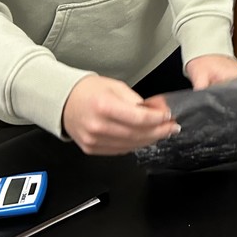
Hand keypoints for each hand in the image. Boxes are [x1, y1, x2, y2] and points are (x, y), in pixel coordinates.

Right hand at [62, 75, 178, 155]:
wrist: (64, 101)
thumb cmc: (88, 91)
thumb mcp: (115, 86)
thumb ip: (136, 100)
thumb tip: (156, 110)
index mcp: (103, 106)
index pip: (138, 118)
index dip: (157, 119)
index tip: (169, 116)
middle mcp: (97, 126)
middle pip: (136, 134)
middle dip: (159, 131)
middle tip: (172, 127)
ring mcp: (93, 140)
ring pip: (130, 145)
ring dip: (150, 139)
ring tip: (163, 133)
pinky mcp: (92, 148)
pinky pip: (120, 150)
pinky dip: (135, 144)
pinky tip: (145, 138)